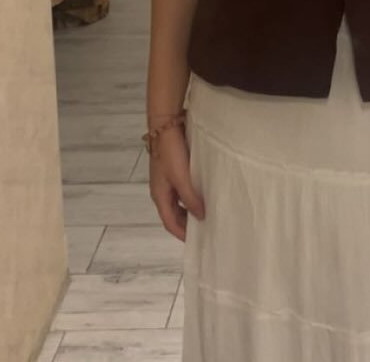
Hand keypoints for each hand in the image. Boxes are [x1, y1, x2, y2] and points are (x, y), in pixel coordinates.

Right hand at [148, 125, 204, 241]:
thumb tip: (201, 217)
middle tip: (206, 228)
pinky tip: (206, 192)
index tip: (197, 242)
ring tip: (209, 212)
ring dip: (191, 208)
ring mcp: (169, 179)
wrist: (167, 126)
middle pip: (174, 213)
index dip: (182, 234)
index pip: (170, 223)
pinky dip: (193, 194)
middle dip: (187, 223)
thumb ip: (190, 198)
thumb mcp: (181, 178)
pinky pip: (184, 188)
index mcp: (160, 196)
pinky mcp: (176, 169)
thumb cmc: (171, 154)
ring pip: (180, 201)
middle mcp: (163, 190)